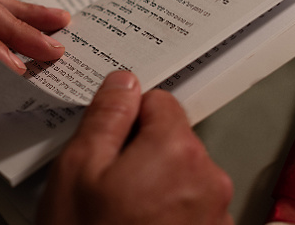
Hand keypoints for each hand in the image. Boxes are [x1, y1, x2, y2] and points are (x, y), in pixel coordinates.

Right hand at [37, 71, 232, 224]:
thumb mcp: (79, 168)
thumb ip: (107, 116)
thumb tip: (123, 84)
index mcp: (176, 151)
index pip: (160, 101)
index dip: (128, 116)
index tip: (110, 140)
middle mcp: (207, 179)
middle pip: (174, 139)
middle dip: (143, 151)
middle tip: (108, 183)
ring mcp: (215, 213)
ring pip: (182, 173)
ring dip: (156, 183)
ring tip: (121, 212)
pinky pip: (189, 205)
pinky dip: (167, 211)